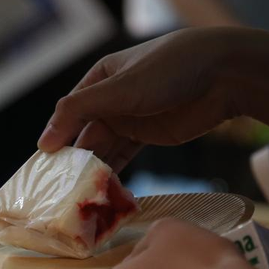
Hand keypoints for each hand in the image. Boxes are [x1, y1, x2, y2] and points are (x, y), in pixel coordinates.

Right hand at [38, 27, 268, 171]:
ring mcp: (131, 118)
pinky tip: (104, 192)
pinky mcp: (150, 136)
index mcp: (100, 78)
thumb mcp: (119, 88)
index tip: (44, 169)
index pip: (69, 112)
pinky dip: (115, 174)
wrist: (224, 75)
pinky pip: (124, 158)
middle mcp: (112, 98)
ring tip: (81, 198)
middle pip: (84, 135)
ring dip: (94, 171)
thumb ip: (79, 111)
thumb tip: (44, 141)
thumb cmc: (169, 70)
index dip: (56, 139)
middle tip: (61, 192)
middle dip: (74, 162)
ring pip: (104, 149)